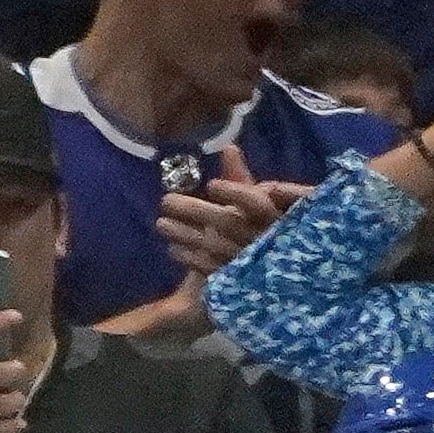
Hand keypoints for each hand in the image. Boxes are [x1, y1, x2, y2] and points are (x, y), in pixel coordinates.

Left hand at [158, 143, 311, 275]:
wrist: (266, 278)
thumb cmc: (259, 230)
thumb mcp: (254, 203)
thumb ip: (240, 178)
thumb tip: (228, 148)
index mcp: (273, 217)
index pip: (257, 203)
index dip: (235, 193)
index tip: (212, 186)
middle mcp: (263, 240)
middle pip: (227, 222)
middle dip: (195, 211)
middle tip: (166, 201)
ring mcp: (249, 265)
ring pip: (214, 247)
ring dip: (184, 234)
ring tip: (161, 223)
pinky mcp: (235, 285)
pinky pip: (210, 270)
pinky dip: (189, 258)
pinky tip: (172, 248)